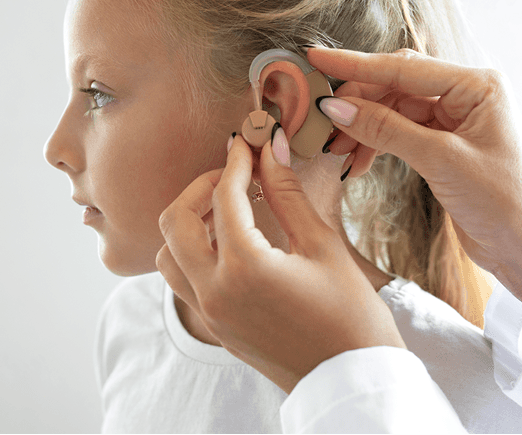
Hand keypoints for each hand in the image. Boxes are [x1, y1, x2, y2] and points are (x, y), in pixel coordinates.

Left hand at [155, 133, 406, 393]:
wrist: (353, 379)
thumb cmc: (351, 314)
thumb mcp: (323, 246)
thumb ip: (288, 194)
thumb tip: (271, 149)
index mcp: (245, 268)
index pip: (224, 196)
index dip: (236, 161)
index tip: (249, 142)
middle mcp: (215, 292)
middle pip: (175, 222)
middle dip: (200, 187)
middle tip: (233, 175)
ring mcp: (211, 313)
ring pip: (168, 255)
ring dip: (188, 224)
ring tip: (227, 209)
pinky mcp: (216, 327)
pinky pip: (182, 281)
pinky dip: (192, 253)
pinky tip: (227, 242)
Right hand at [308, 46, 521, 323]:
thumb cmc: (504, 202)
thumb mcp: (441, 161)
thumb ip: (387, 130)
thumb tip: (337, 107)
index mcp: (477, 86)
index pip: (404, 67)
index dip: (356, 65)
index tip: (317, 59)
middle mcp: (466, 95)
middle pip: (395, 85)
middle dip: (357, 102)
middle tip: (320, 118)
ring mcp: (454, 120)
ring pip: (393, 110)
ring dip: (362, 127)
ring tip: (335, 148)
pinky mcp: (443, 144)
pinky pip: (398, 132)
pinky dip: (375, 144)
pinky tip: (356, 162)